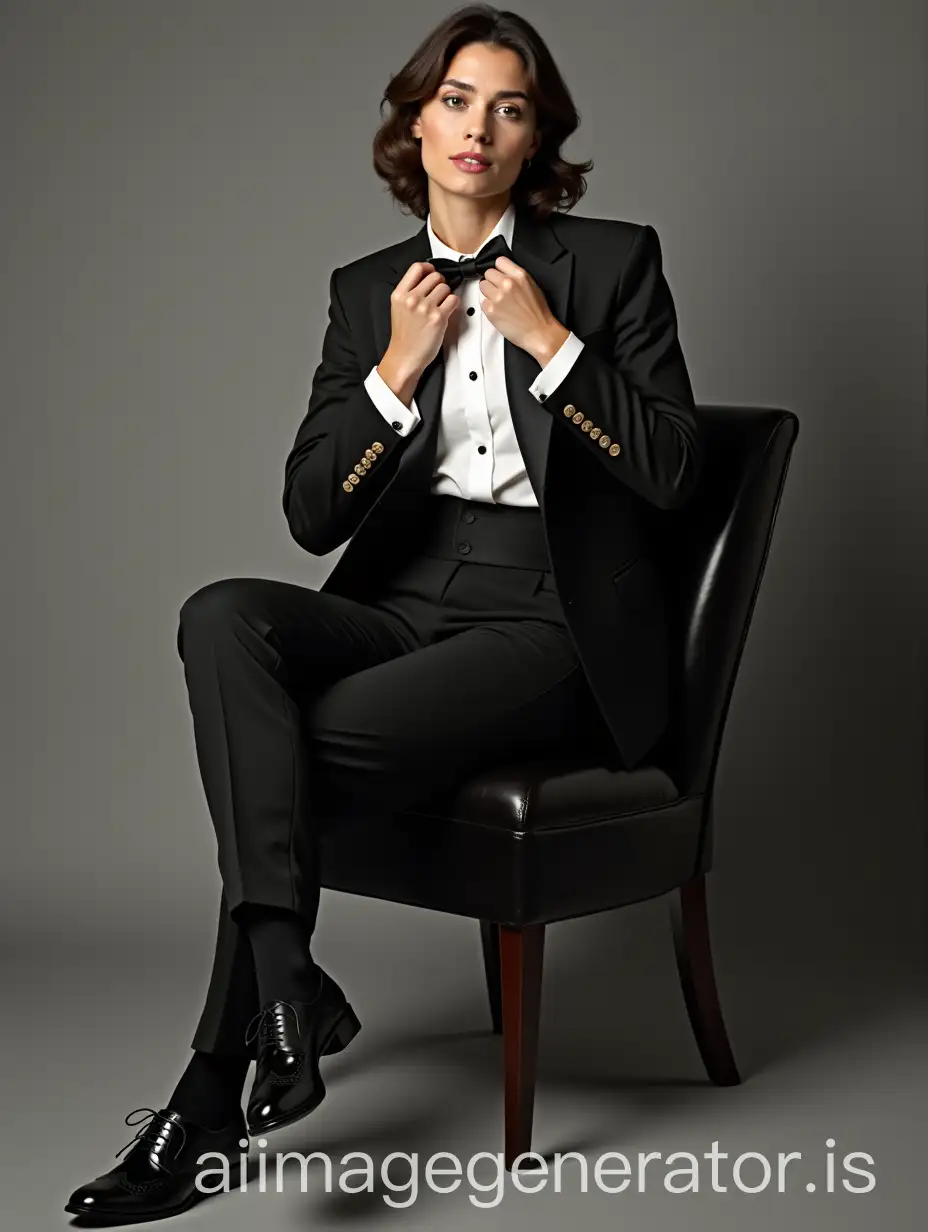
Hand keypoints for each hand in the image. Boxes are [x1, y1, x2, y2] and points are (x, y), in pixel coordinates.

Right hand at [384, 261, 459, 375]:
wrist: (405, 357)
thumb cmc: (404, 336)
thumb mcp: (398, 308)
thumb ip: (409, 292)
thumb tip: (427, 279)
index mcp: (400, 294)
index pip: (417, 268)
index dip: (428, 268)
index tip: (432, 272)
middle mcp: (412, 299)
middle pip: (435, 276)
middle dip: (440, 283)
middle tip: (439, 294)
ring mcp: (425, 308)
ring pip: (445, 287)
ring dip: (447, 295)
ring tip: (441, 306)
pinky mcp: (438, 318)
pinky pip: (453, 300)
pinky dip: (453, 304)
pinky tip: (447, 311)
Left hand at [478, 255, 566, 359]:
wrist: (539, 332)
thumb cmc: (538, 313)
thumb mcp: (532, 286)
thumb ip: (516, 277)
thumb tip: (504, 273)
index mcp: (519, 275)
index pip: (499, 261)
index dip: (499, 270)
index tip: (500, 275)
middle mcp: (507, 283)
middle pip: (488, 273)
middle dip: (493, 281)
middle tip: (499, 291)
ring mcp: (497, 297)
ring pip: (482, 286)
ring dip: (488, 293)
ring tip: (499, 302)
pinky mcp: (490, 310)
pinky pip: (482, 302)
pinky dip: (489, 307)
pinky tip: (499, 312)